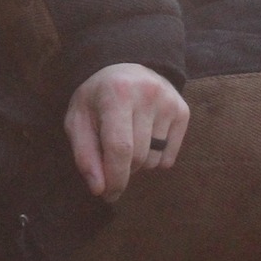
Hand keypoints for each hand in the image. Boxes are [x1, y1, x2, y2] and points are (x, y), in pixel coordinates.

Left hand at [64, 63, 189, 201]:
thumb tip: (100, 189)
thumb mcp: (78, 120)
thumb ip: (85, 155)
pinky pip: (170, 156)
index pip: (120, 149)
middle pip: (138, 157)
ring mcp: (169, 102)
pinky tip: (145, 139)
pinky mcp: (183, 110)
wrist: (124, 65)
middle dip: (123, 169)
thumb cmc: (96, 97)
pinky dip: (155, 159)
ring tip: (128, 140)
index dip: (114, 178)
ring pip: (154, 160)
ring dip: (138, 163)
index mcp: (117, 95)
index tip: (108, 195)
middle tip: (111, 158)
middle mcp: (148, 95)